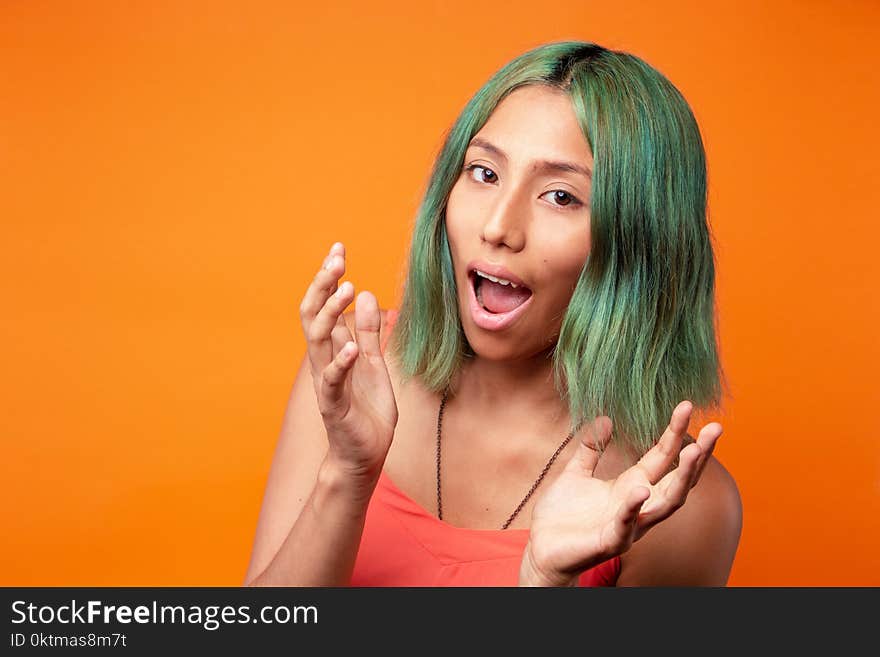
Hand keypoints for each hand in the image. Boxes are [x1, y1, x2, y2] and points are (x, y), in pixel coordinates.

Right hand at [299, 242, 398, 482]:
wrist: (364, 454)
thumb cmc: (367, 409)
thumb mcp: (374, 363)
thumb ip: (370, 332)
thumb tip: (368, 295)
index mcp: (333, 349)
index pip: (323, 306)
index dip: (327, 278)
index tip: (338, 249)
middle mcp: (324, 361)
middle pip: (313, 316)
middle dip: (322, 286)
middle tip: (337, 260)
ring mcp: (327, 382)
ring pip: (318, 341)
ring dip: (331, 313)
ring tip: (347, 289)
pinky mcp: (334, 405)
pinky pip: (333, 380)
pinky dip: (340, 362)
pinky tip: (351, 347)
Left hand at [519, 401, 721, 585]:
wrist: (541, 549)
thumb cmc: (563, 515)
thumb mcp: (576, 473)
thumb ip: (591, 447)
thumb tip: (606, 418)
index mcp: (631, 485)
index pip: (662, 456)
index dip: (675, 432)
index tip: (687, 406)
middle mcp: (638, 505)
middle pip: (677, 478)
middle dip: (698, 455)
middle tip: (715, 428)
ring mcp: (629, 525)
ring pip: (666, 503)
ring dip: (683, 478)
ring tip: (695, 451)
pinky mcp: (610, 542)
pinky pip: (626, 525)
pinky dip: (633, 508)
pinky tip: (640, 489)